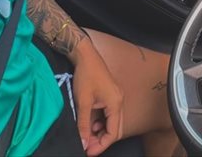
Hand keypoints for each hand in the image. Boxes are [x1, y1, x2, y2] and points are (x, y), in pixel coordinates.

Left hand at [70, 35, 123, 155]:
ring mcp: (116, 97)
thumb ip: (84, 125)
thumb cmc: (86, 75)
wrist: (85, 55)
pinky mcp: (111, 94)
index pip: (113, 132)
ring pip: (112, 122)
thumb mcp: (83, 102)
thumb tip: (84, 143)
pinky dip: (101, 122)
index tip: (88, 152)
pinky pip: (109, 114)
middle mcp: (119, 101)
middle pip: (115, 128)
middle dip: (102, 140)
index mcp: (115, 103)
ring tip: (87, 136)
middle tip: (88, 146)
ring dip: (101, 131)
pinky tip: (91, 123)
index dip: (101, 145)